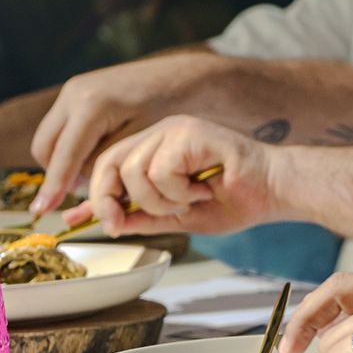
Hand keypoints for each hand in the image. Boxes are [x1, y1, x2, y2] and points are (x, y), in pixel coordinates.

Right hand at [29, 52, 230, 212]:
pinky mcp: (78, 89)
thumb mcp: (141, 142)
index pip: (64, 156)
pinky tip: (100, 150)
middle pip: (45, 147)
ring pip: (51, 137)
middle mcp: (74, 93)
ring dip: (64, 159)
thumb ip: (107, 163)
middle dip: (58, 172)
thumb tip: (78, 184)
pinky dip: (72, 144)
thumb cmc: (173, 109)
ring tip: (99, 168)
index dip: (53, 186)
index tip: (41, 211)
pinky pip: (62, 126)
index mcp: (92, 105)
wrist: (185, 74)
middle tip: (88, 187)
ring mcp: (74, 88)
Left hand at [64, 115, 276, 236]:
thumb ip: (141, 216)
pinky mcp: (191, 132)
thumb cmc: (236, 200)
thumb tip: (105, 223)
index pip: (108, 165)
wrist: (275, 191)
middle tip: (122, 224)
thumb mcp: (176, 216)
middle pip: (108, 162)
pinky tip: (202, 190)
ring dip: (157, 200)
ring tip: (187, 202)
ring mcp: (176, 129)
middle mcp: (162, 133)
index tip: (78, 221)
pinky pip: (161, 169)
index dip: (94, 195)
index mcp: (157, 147)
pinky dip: (178, 191)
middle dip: (108, 200)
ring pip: (134, 170)